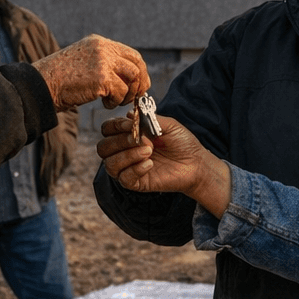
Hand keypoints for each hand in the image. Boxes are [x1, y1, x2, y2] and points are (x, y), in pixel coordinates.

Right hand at [32, 34, 148, 108]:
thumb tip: (126, 78)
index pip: (130, 54)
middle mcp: (102, 48)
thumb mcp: (83, 63)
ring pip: (132, 77)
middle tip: (135, 97)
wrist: (41, 85)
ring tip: (114, 102)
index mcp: (98, 42)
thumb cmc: (59, 79)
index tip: (139, 85)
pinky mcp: (101, 77)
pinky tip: (104, 104)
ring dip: (128, 94)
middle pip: (137, 63)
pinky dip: (116, 101)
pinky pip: (121, 92)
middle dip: (140, 82)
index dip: (139, 71)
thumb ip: (103, 64)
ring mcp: (103, 61)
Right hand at [97, 114, 231, 212]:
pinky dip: (134, 170)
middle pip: (103, 147)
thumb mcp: (167, 124)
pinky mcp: (136, 183)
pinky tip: (150, 164)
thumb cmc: (182, 142)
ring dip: (127, 156)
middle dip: (119, 142)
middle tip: (142, 140)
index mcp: (128, 134)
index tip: (130, 125)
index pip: (107, 130)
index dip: (114, 126)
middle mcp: (124, 151)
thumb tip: (128, 115)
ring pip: (110, 164)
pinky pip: (124, 179)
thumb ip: (148, 118)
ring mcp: (129, 167)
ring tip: (149, 151)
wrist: (196, 163)